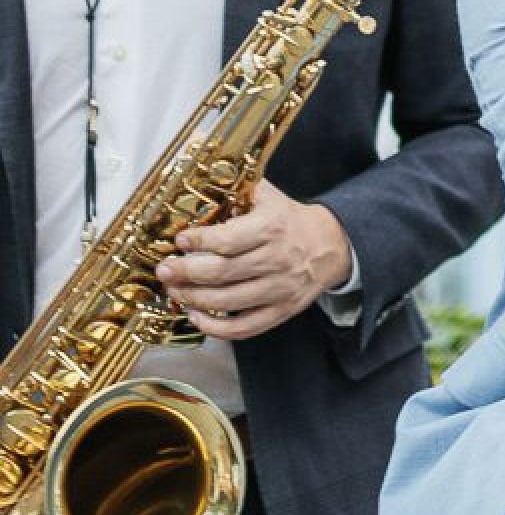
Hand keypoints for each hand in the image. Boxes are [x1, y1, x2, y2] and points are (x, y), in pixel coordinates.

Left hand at [156, 180, 353, 339]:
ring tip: (175, 290)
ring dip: (193, 298)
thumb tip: (197, 186)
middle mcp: (277, 259)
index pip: (227, 240)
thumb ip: (236, 190)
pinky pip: (244, 327)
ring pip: (228, 302)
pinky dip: (216, 328)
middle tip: (165, 270)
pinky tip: (197, 316)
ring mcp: (280, 288)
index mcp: (271, 228)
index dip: (197, 242)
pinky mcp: (281, 310)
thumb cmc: (290, 221)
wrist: (330, 245)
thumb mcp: (268, 196)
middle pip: (222, 272)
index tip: (180, 241)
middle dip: (185, 273)